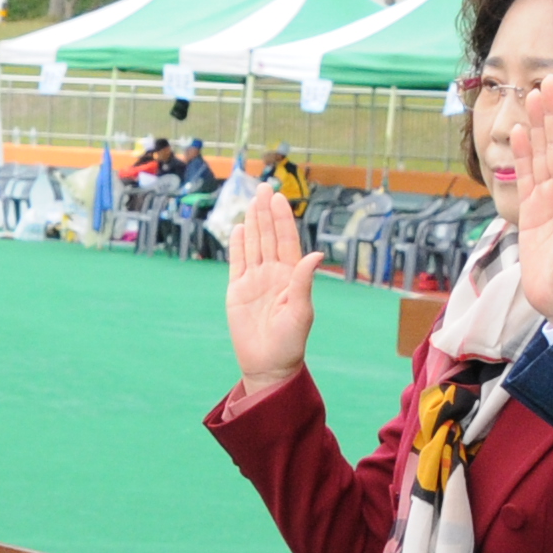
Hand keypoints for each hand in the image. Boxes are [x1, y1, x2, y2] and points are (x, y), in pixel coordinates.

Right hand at [223, 185, 319, 391]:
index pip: (286, 240)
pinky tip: (237, 228)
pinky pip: (237, 262)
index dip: (282, 219)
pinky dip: (237, 245)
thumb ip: (304, 281)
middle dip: (266, 212)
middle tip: (263, 187)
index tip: (278, 197)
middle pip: (268, 237)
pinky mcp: (237, 291)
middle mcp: (273, 274)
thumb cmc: (290, 343)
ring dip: (252, 223)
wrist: (268, 365)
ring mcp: (255, 280)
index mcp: (291, 276)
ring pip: (253, 245)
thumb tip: (316, 253)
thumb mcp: (301, 312)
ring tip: (251, 201)